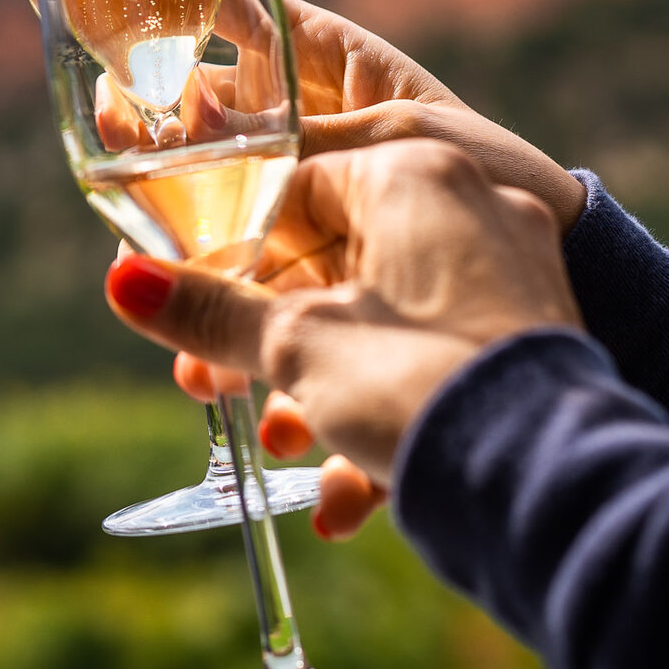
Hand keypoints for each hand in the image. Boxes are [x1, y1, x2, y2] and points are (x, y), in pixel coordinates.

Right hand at [236, 0, 583, 534]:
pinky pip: (438, 360)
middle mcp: (476, 205)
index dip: (239, 247)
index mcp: (417, 173)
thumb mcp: (294, 348)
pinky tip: (346, 495)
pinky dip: (390, 413)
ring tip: (284, 445)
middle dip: (275, 336)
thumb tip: (124, 281)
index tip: (204, 300)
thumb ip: (208, 311)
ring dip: (323, 388)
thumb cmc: (414, 387)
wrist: (543, 485)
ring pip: (388, 321)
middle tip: (218, 385)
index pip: (299, 183)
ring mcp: (512, 273)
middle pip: (341, 260)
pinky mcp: (534, 339)